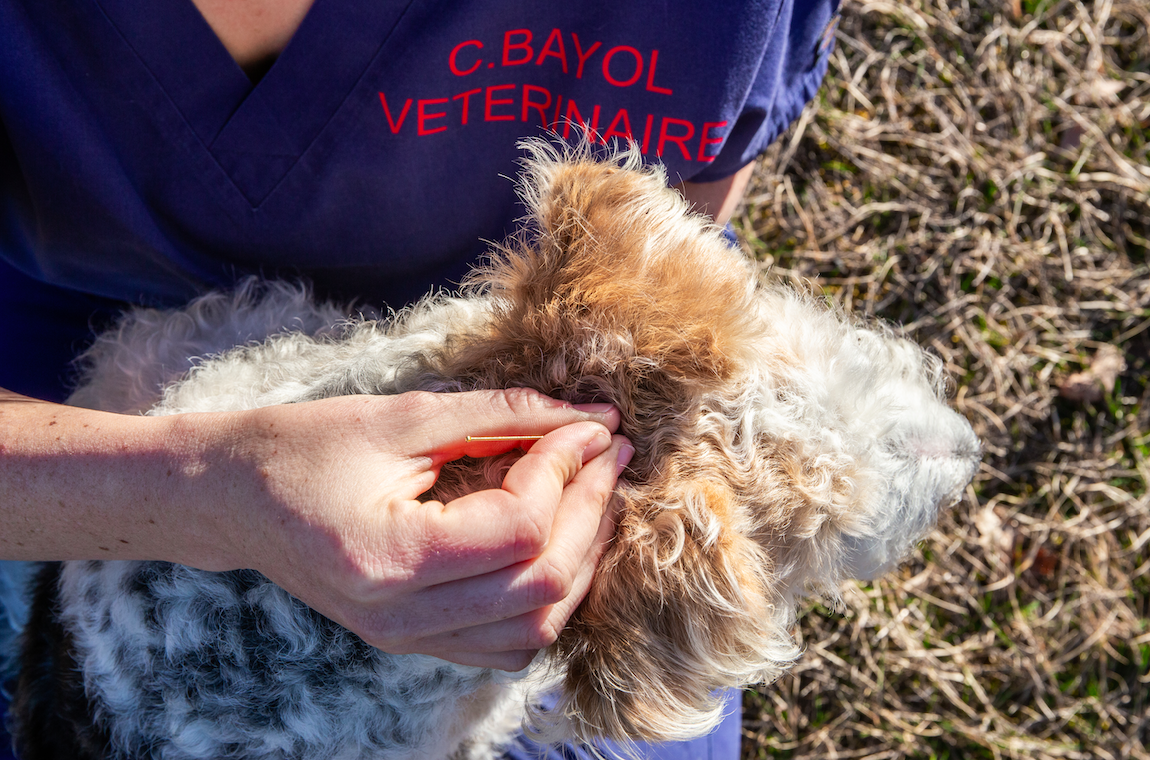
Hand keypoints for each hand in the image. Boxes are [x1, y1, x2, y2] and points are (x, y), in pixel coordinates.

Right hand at [182, 389, 631, 670]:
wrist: (233, 499)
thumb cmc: (302, 448)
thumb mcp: (403, 417)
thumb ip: (503, 416)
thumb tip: (592, 416)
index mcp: (389, 559)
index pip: (519, 528)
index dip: (566, 470)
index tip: (586, 425)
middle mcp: (400, 619)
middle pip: (541, 585)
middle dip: (592, 512)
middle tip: (608, 454)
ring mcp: (408, 640)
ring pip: (536, 628)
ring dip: (582, 560)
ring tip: (593, 496)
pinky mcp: (415, 641)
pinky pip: (508, 643)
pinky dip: (549, 596)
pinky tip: (558, 542)